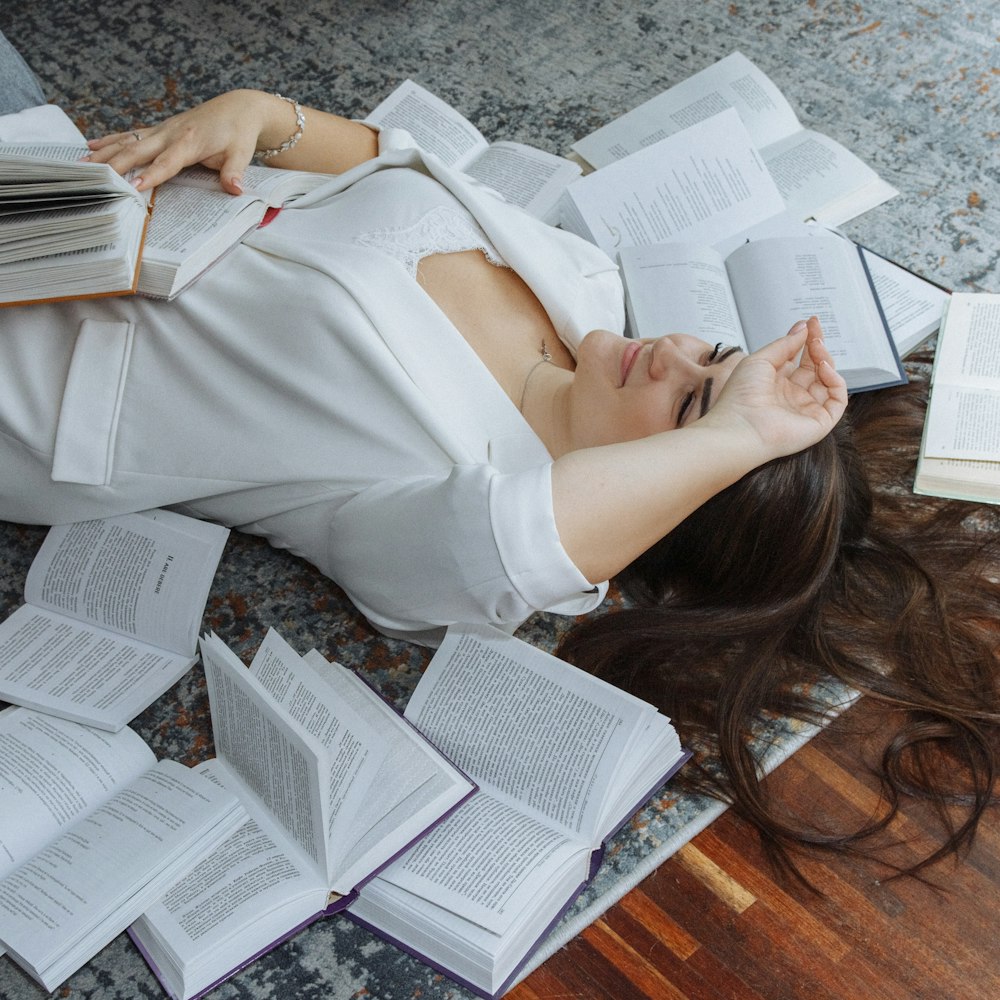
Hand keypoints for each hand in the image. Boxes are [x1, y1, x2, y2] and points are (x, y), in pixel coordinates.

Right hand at [85, 90, 284, 193]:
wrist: (238, 108)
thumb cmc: (239, 132)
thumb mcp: (242, 153)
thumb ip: (234, 172)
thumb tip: (235, 189)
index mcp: (189, 141)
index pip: (167, 162)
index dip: (151, 174)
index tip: (134, 186)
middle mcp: (170, 133)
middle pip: (137, 150)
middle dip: (115, 164)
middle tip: (94, 178)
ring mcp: (162, 130)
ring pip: (128, 140)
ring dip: (104, 152)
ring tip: (82, 165)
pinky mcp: (159, 129)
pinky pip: (131, 135)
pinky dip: (110, 140)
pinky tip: (91, 145)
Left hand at [701, 316, 847, 462]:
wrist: (740, 427)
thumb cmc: (741, 396)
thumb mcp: (760, 360)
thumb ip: (784, 345)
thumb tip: (803, 327)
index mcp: (776, 383)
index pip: (799, 359)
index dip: (807, 340)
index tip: (812, 322)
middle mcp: (792, 396)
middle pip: (815, 368)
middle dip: (818, 347)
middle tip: (815, 333)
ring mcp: (807, 409)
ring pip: (828, 381)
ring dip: (826, 360)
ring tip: (817, 348)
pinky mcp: (819, 423)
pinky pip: (838, 400)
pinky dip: (835, 381)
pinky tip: (823, 367)